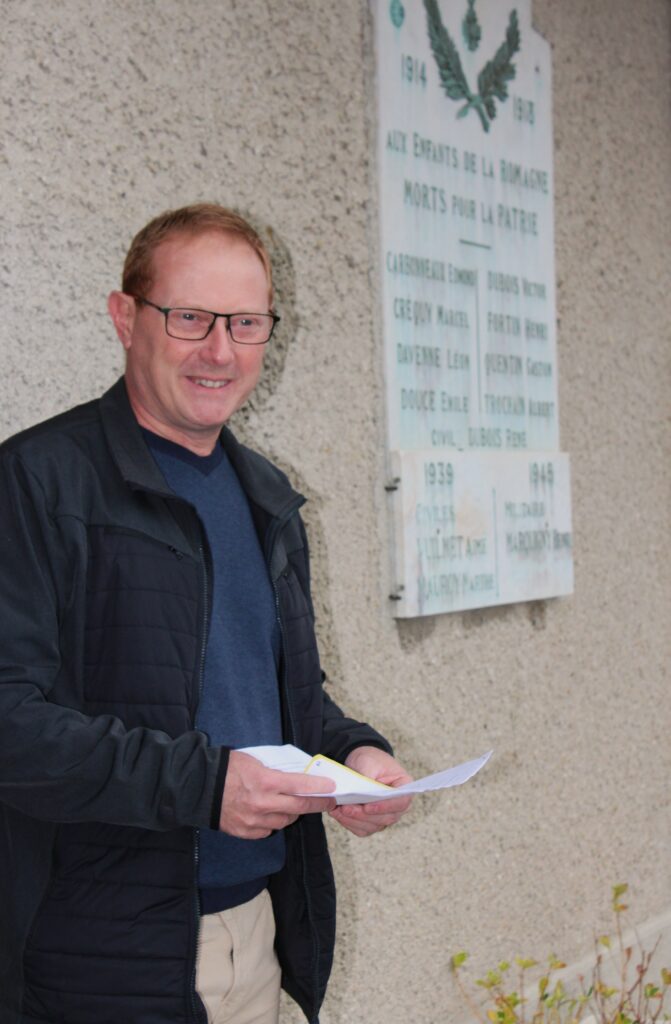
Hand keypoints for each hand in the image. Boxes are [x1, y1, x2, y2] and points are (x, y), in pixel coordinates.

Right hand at [219, 751, 336, 838]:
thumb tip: (295, 777)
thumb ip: (275, 771)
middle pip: (298, 807)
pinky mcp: (246, 832)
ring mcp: (254, 820)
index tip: (332, 788)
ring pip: (285, 820)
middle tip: (328, 801)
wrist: (199, 787)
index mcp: (265, 781)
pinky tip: (270, 813)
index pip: (300, 785)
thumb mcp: (254, 761)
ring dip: (292, 812)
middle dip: (317, 804)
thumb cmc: (226, 768)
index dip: (319, 787)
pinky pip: (269, 829)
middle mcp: (262, 803)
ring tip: (292, 804)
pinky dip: (274, 822)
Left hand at [328, 746, 412, 836]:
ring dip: (354, 820)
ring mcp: (385, 815)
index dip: (385, 807)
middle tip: (346, 808)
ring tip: (338, 810)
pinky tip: (338, 814)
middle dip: (364, 815)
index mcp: (404, 786)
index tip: (368, 807)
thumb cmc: (370, 760)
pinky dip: (349, 823)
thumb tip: (358, 795)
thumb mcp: (369, 762)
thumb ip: (367, 779)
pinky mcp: (372, 822)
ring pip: (373, 826)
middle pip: (386, 818)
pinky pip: (362, 829)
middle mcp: (398, 804)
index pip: (401, 802)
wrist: (362, 763)